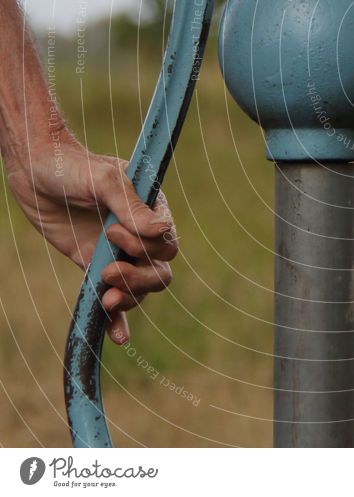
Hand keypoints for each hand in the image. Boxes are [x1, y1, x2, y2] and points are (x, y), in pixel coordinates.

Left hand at [4, 128, 176, 344]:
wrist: (36, 170)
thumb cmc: (74, 166)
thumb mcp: (103, 179)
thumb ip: (130, 205)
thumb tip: (159, 231)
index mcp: (151, 208)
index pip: (166, 241)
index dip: (145, 247)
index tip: (112, 231)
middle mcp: (139, 233)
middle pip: (159, 269)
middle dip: (138, 276)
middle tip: (107, 270)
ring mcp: (118, 251)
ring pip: (141, 287)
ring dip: (129, 297)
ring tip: (106, 296)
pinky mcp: (95, 265)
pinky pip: (114, 295)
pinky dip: (119, 319)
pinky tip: (119, 338)